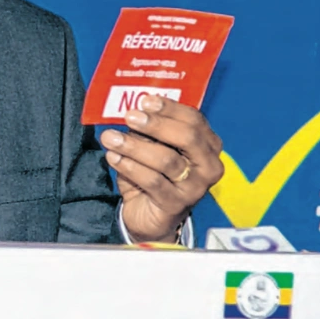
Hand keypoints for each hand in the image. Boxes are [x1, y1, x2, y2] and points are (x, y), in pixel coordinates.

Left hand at [100, 94, 224, 242]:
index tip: (145, 101)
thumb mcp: (153, 148)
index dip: (170, 108)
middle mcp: (208, 166)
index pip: (195, 120)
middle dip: (156, 125)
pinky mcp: (176, 204)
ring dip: (134, 146)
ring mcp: (195, 187)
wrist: (150, 217)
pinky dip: (130, 167)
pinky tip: (113, 158)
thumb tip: (133, 112)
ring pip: (166, 160)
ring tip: (111, 138)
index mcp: (208, 145)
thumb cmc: (154, 175)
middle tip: (130, 117)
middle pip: (187, 137)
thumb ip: (149, 131)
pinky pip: (152, 181)